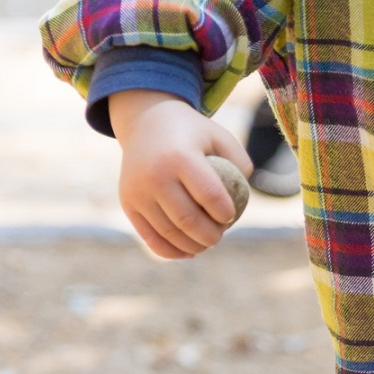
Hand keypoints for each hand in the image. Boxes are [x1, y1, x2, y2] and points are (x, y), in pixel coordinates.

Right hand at [107, 90, 253, 259]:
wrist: (146, 122)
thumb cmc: (192, 133)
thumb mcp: (220, 136)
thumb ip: (240, 163)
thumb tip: (244, 196)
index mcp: (180, 156)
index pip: (210, 196)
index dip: (226, 213)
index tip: (230, 216)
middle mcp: (155, 175)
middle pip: (188, 220)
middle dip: (211, 236)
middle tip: (220, 234)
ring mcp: (138, 191)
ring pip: (170, 234)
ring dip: (193, 246)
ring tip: (207, 242)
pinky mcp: (128, 204)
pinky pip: (151, 238)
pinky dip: (172, 251)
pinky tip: (189, 251)